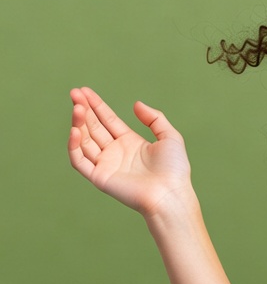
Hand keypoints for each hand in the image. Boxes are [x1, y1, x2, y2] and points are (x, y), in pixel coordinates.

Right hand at [68, 87, 192, 215]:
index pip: (107, 120)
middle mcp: (115, 152)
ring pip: (84, 140)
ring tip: (77, 107)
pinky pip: (80, 161)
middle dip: (83, 110)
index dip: (96, 105)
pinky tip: (75, 130)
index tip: (84, 91)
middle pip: (93, 127)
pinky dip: (74, 147)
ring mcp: (106, 164)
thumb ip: (154, 119)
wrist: (170, 193)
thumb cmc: (174, 168)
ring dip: (78, 123)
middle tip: (74, 93)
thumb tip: (136, 104)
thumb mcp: (170, 136)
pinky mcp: (99, 177)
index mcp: (130, 142)